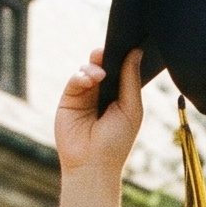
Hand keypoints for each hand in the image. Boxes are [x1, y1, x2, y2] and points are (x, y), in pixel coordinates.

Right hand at [55, 49, 144, 206]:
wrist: (92, 164)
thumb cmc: (117, 141)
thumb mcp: (131, 109)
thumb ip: (131, 80)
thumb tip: (136, 51)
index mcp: (121, 96)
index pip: (122, 69)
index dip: (124, 56)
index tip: (129, 41)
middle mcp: (103, 93)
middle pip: (105, 65)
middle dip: (107, 55)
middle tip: (109, 49)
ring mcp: (85, 96)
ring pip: (89, 69)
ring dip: (94, 66)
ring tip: (100, 74)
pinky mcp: (69, 100)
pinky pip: (75, 79)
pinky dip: (81, 76)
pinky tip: (89, 80)